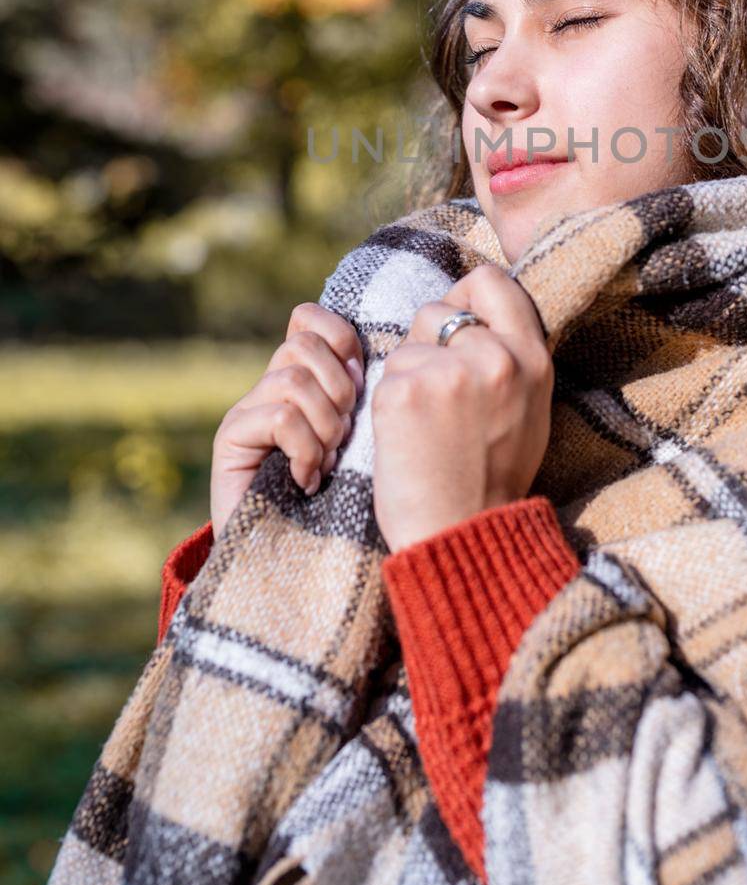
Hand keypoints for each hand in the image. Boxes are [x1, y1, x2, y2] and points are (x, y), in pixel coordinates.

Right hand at [210, 302, 364, 537]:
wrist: (298, 566)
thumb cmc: (345, 502)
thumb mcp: (364, 441)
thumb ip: (364, 398)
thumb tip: (379, 360)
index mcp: (304, 378)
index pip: (308, 318)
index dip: (340, 337)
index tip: (360, 381)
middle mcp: (269, 388)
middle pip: (304, 342)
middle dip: (340, 388)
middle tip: (344, 436)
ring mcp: (246, 412)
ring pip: (293, 381)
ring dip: (324, 426)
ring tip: (326, 463)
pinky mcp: (230, 439)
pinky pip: (280, 417)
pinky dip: (304, 450)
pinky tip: (307, 481)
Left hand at [371, 264, 553, 552]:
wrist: (462, 534)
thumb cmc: (493, 479)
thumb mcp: (529, 410)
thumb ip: (511, 360)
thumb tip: (479, 318)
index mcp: (532, 359)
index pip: (494, 282)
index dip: (467, 293)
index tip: (457, 319)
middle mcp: (494, 357)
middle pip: (440, 310)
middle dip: (429, 342)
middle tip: (436, 393)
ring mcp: (448, 372)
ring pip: (407, 344)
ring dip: (408, 375)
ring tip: (425, 425)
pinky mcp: (404, 391)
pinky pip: (386, 374)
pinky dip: (389, 402)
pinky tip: (406, 437)